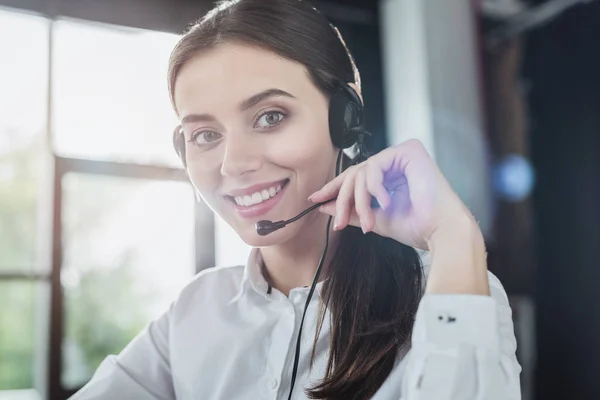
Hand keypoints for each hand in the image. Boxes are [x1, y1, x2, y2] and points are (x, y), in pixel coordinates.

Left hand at [309, 139, 477, 249]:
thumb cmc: (416, 227)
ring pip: (362, 171)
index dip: (334, 188)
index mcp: (389, 177)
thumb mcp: (374, 220)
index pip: (355, 177)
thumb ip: (352, 211)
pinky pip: (376, 165)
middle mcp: (395, 163)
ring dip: (360, 200)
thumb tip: (324, 206)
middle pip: (355, 173)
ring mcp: (402, 155)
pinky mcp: (409, 150)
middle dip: (342, 198)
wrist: (440, 231)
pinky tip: (385, 202)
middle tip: (337, 220)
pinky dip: (375, 186)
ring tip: (367, 222)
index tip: (315, 200)